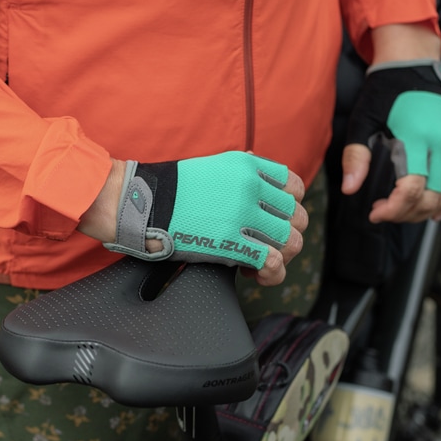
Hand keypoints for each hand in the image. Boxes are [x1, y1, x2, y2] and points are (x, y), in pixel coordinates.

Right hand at [99, 151, 306, 285]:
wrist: (142, 203)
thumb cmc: (174, 190)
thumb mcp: (215, 166)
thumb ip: (243, 169)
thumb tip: (261, 168)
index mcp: (248, 166)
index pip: (294, 187)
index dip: (289, 207)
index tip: (273, 219)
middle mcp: (251, 187)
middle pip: (298, 217)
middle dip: (287, 236)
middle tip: (266, 245)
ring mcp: (242, 215)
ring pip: (291, 242)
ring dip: (281, 257)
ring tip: (260, 263)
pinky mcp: (231, 242)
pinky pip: (272, 263)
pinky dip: (270, 274)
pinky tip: (253, 274)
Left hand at [342, 60, 440, 222]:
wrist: (412, 66)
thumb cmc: (384, 93)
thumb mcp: (363, 120)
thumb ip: (356, 155)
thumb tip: (350, 189)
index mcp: (416, 137)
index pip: (412, 188)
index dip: (393, 208)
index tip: (375, 212)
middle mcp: (440, 143)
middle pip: (431, 197)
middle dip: (405, 213)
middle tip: (383, 211)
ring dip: (426, 212)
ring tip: (403, 211)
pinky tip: (434, 212)